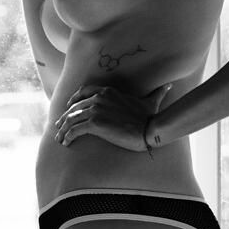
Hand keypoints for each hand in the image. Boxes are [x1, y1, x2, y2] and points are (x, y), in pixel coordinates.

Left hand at [54, 83, 172, 151]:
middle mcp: (98, 98)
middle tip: (58, 127)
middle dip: (64, 118)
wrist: (149, 129)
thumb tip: (170, 86)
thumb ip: (157, 93)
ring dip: (63, 129)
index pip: (83, 92)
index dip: (73, 100)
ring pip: (71, 119)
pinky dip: (68, 136)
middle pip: (74, 107)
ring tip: (59, 139)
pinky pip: (74, 130)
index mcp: (107, 91)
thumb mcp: (151, 101)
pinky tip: (66, 143)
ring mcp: (95, 110)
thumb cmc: (150, 117)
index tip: (68, 108)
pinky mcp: (94, 124)